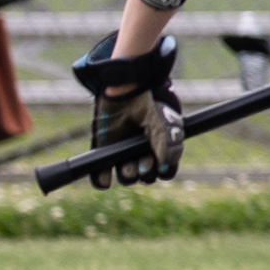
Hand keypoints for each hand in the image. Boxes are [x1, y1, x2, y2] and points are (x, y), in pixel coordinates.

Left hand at [72, 33, 183, 186]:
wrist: (122, 89)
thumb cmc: (148, 104)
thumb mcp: (163, 122)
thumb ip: (169, 143)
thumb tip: (164, 166)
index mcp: (160, 148)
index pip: (165, 170)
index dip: (164, 171)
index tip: (160, 167)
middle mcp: (141, 154)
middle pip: (146, 176)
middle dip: (145, 172)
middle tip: (142, 163)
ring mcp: (121, 154)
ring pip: (126, 178)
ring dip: (128, 176)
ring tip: (128, 166)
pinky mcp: (102, 152)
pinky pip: (100, 176)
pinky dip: (101, 180)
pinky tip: (105, 177)